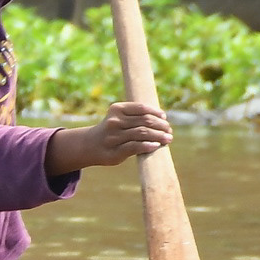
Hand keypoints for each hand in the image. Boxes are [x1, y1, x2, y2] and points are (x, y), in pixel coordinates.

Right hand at [45, 102, 171, 174]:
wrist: (90, 146)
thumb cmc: (112, 131)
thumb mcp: (119, 118)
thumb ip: (135, 116)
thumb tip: (163, 118)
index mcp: (117, 109)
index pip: (142, 108)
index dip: (156, 112)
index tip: (164, 117)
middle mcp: (115, 121)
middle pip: (145, 121)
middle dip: (160, 125)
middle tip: (169, 130)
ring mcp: (114, 136)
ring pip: (142, 133)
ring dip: (158, 136)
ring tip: (168, 139)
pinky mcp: (115, 151)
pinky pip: (135, 147)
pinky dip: (148, 145)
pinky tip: (156, 146)